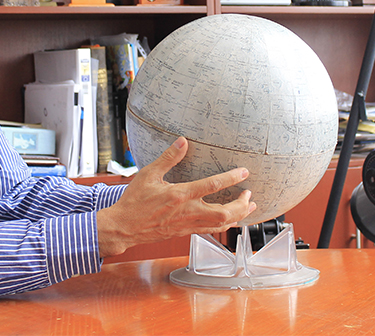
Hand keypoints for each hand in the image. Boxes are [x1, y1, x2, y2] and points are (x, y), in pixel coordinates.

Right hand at [96, 137, 256, 257]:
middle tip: (249, 194)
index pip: (212, 186)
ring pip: (220, 225)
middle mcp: (188, 212)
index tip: (244, 172)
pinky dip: (224, 225)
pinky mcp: (185, 232)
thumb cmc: (134, 202)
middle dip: (241, 205)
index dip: (231, 178)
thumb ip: (168, 158)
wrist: (124, 227)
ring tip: (248, 207)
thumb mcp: (148, 174)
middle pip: (224, 213)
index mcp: (180, 195)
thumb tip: (182, 141)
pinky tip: (230, 220)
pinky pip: (210, 231)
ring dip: (238, 216)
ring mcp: (188, 224)